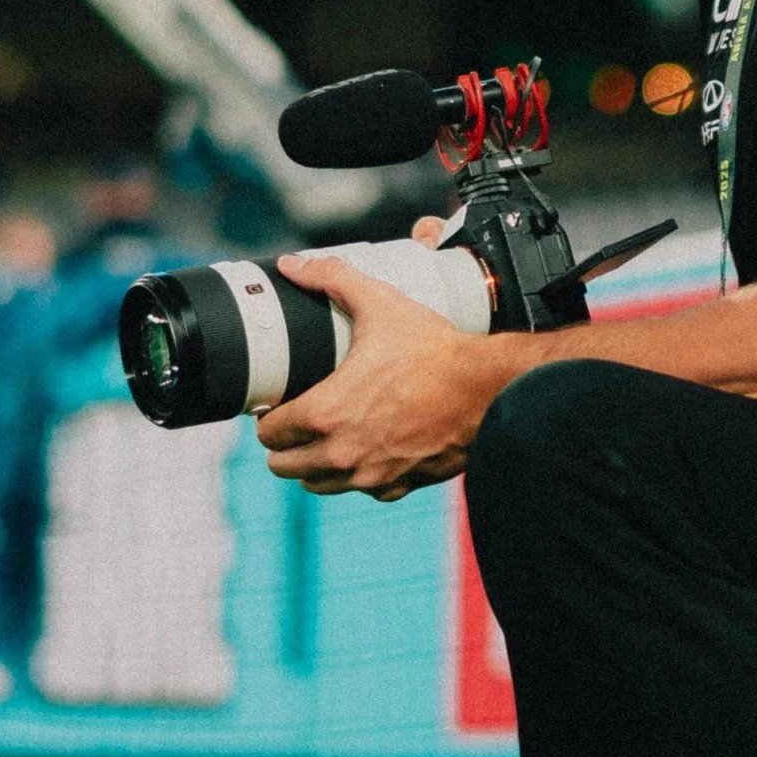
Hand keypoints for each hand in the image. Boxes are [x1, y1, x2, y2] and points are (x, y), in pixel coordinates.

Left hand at [255, 242, 509, 499]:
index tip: (277, 406)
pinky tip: (367, 452)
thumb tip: (293, 265)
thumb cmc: (434, 349)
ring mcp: (371, 475)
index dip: (268, 417)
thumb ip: (332, 279)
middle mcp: (342, 453)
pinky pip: (363, 491)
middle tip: (296, 424)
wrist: (488, 389)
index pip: (270, 432)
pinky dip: (359, 476)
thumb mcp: (381, 304)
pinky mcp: (400, 485)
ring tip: (324, 441)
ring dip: (314, 466)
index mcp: (326, 413)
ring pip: (318, 485)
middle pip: (284, 467)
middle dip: (284, 446)